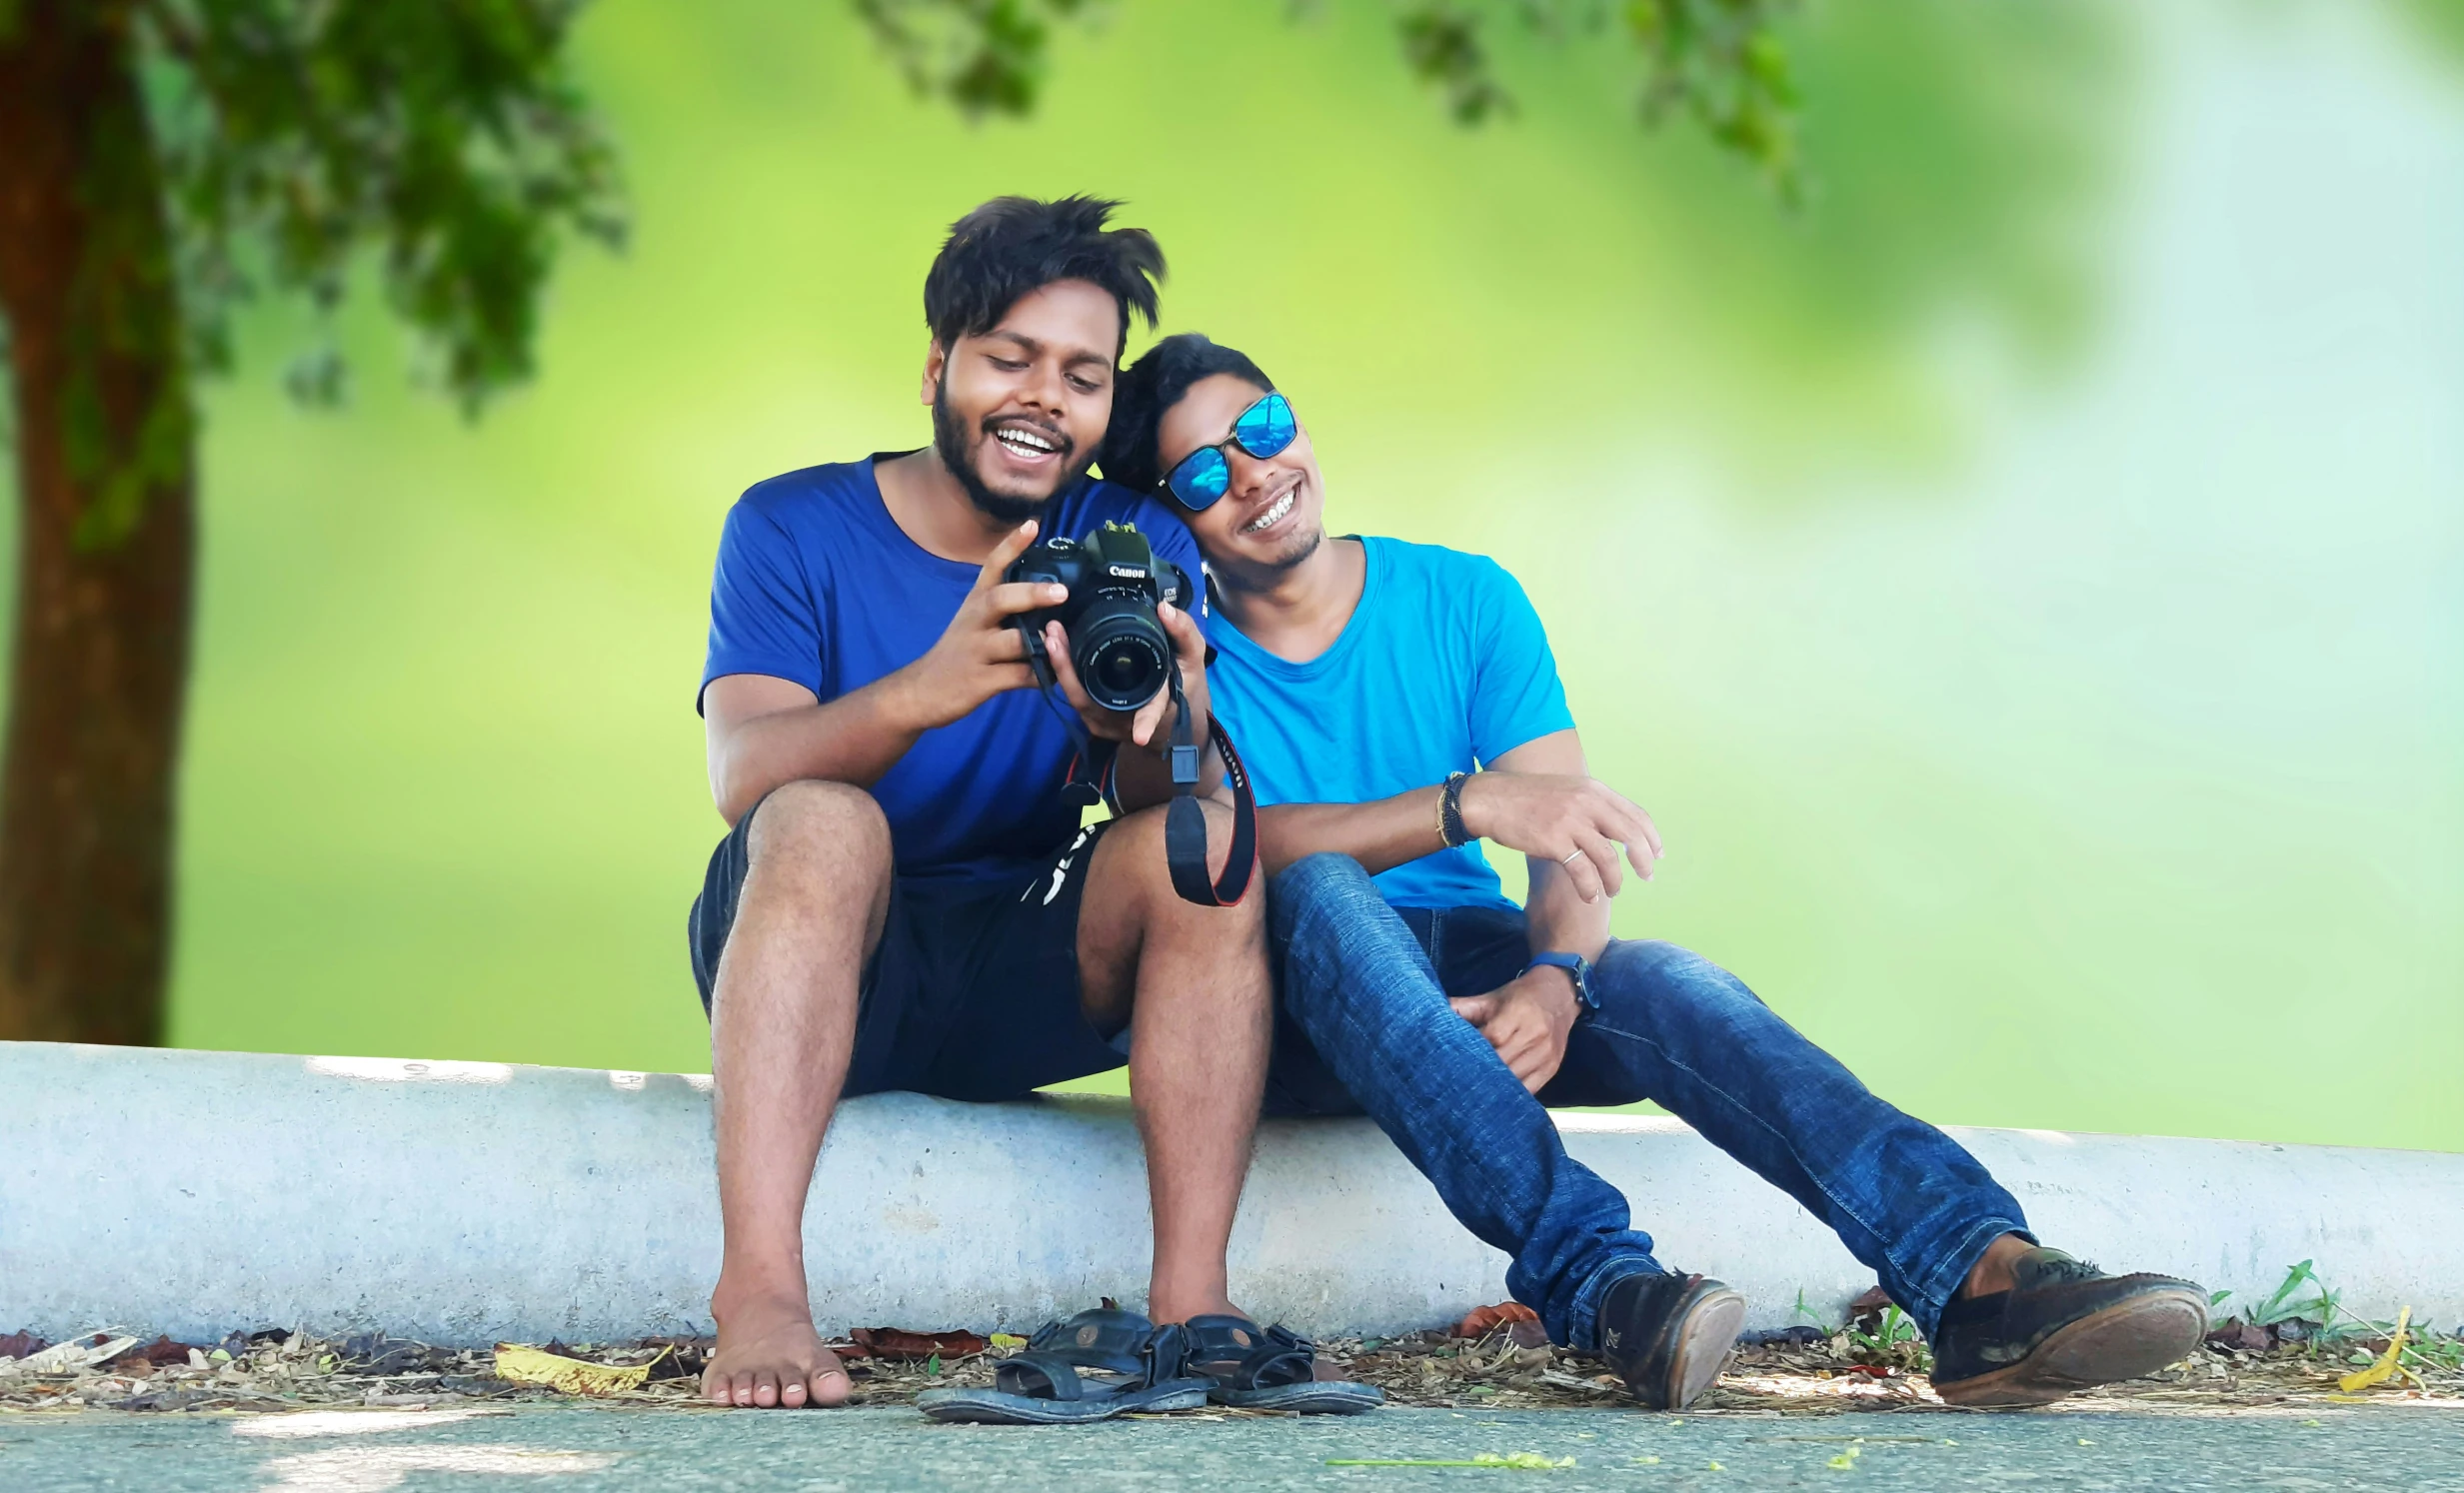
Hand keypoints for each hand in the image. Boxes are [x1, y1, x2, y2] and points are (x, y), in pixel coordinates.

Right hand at [892, 520, 1063, 729]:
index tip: (1033, 524)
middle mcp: (974, 622)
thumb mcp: (973, 621)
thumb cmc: (958, 653)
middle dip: (1032, 594)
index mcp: (975, 603)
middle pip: (1000, 599)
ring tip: (1062, 642)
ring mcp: (976, 652)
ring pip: (1013, 642)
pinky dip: (1040, 676)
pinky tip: (1055, 676)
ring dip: (1041, 643)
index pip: (992, 566)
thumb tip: (1047, 593)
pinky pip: (1017, 677)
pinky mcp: (980, 681)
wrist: (921, 691)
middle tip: (1062, 592)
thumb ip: (1003, 607)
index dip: (1012, 545)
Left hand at [1042, 597, 1210, 753]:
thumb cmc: (1183, 686)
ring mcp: (1106, 723)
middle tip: (1055, 639)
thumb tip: (1164, 608)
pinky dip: (1064, 672)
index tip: (1140, 733)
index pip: (1151, 713)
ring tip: (1052, 636)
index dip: (1145, 721)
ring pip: (1078, 698)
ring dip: (1061, 667)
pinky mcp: (1093, 720)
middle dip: (1070, 671)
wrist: (1170, 717)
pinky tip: (1055, 648)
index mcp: (1157, 708)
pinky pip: (1075, 695)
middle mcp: (1127, 720)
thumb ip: (1184, 632)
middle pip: (1094, 700)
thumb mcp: (1193, 659)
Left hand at [1450, 968, 1579, 1092]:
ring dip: (1494, 1088)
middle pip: (1503, 1062)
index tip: (1453, 1061)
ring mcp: (1545, 1055)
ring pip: (1516, 1079)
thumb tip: (1430, 1011)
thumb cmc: (1519, 997)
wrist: (1560, 996)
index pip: (1492, 1037)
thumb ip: (1463, 1007)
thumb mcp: (1491, 998)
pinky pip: (1530, 1090)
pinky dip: (1512, 1096)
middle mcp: (1535, 1036)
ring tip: (1471, 1096)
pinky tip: (1495, 1100)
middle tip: (1455, 1085)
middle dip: (1480, 1072)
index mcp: (1518, 1014)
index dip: (1474, 1050)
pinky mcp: (1552, 1069)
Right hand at [1457, 772, 1662, 902]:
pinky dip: (1591, 888)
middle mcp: (1587, 803)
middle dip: (1644, 860)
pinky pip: (1583, 872)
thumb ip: (1591, 805)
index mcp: (1594, 790)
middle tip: (1647, 877)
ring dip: (1616, 880)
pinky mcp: (1554, 842)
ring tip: (1613, 891)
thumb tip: (1614, 828)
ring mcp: (1571, 822)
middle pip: (1631, 836)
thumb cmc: (1527, 798)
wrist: (1490, 799)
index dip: (1651, 836)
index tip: (1657, 854)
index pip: (1636, 814)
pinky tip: (1590, 897)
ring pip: (1609, 858)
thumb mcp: (1567, 790)